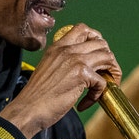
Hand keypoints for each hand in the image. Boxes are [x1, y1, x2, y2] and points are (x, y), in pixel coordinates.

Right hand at [0, 23, 120, 138]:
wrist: (27, 109)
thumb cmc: (37, 95)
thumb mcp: (49, 69)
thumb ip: (65, 62)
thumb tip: (88, 67)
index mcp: (57, 47)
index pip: (83, 29)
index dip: (97, 40)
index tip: (98, 56)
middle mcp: (67, 49)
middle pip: (101, 43)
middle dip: (109, 60)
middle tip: (106, 76)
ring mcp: (75, 60)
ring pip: (107, 57)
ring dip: (111, 74)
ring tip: (102, 89)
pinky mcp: (81, 75)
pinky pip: (103, 82)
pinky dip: (98, 95)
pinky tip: (85, 103)